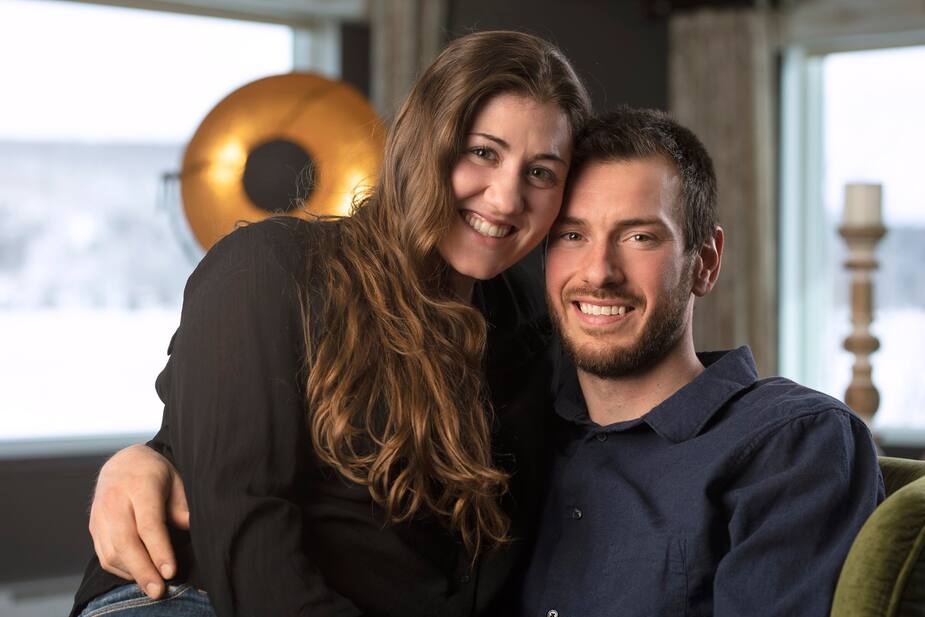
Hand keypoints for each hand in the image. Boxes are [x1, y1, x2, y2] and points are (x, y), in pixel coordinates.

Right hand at [89, 444, 188, 598]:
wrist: (123, 462)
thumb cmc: (156, 473)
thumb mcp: (177, 480)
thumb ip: (182, 507)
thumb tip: (191, 531)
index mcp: (140, 486)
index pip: (148, 524)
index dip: (159, 550)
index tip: (170, 571)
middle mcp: (115, 501)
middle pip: (125, 542)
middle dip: (143, 570)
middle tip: (159, 591)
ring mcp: (100, 516)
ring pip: (112, 552)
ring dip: (132, 574)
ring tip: (153, 587)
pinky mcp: (93, 528)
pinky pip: (104, 556)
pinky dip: (121, 570)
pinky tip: (139, 575)